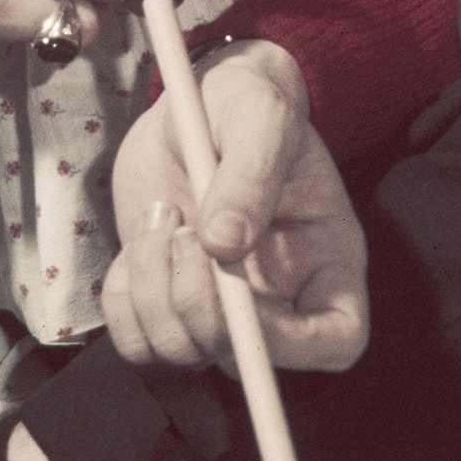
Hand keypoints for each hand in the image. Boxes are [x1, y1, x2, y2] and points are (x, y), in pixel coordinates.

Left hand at [98, 38, 372, 376]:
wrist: (200, 101)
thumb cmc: (248, 104)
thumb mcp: (261, 117)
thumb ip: (252, 173)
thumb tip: (224, 243)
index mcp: (326, 261)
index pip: (336, 341)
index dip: (287, 343)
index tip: (240, 293)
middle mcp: (279, 298)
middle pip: (243, 359)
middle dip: (198, 303)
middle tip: (183, 228)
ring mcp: (220, 307)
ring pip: (179, 352)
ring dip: (153, 288)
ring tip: (162, 215)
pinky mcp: (168, 302)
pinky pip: (136, 340)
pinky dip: (123, 296)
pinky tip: (141, 240)